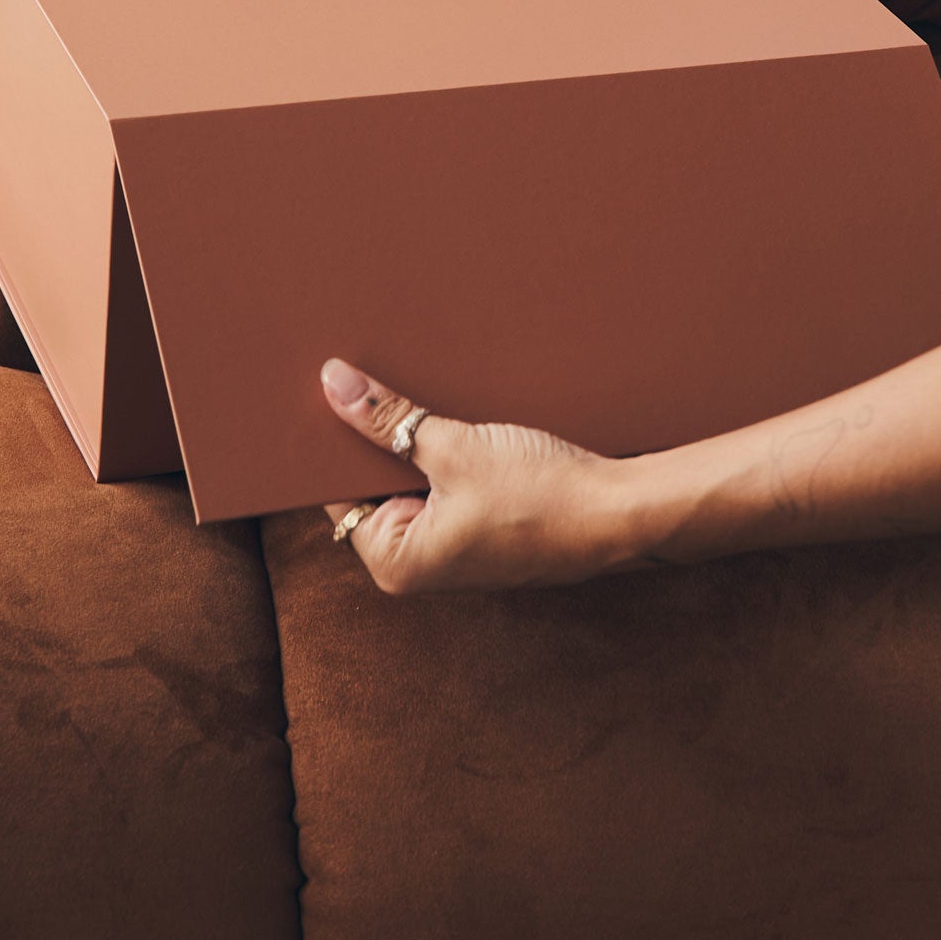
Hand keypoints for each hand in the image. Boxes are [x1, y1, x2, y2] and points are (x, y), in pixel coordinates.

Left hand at [319, 358, 637, 592]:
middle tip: (363, 376)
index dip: (331, 442)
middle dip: (373, 435)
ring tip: (411, 388)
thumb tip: (333, 384)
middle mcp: (418, 563)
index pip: (337, 493)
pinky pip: (442, 480)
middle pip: (372, 484)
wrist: (619, 511)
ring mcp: (451, 546)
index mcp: (397, 562)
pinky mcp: (479, 526)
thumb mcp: (454, 447)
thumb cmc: (541, 496)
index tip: (321, 392)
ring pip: (410, 477)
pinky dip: (440, 447)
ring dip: (411, 436)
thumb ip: (388, 418)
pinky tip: (446, 409)